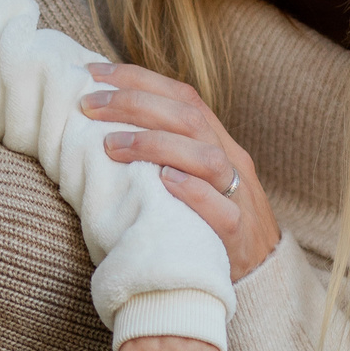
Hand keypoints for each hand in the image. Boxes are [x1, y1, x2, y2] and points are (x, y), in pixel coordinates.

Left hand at [83, 63, 279, 280]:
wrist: (260, 276)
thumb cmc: (206, 223)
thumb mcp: (190, 177)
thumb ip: (161, 153)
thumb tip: (102, 128)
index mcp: (218, 143)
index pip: (182, 96)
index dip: (139, 79)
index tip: (93, 74)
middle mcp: (231, 162)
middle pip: (189, 117)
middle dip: (135, 104)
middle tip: (89, 107)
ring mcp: (238, 198)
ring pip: (207, 158)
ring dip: (156, 145)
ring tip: (111, 146)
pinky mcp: (237, 238)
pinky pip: (222, 212)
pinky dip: (193, 193)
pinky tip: (163, 181)